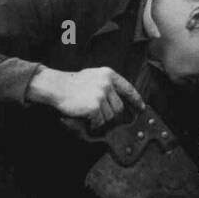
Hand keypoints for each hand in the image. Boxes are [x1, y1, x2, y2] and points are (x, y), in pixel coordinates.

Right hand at [28, 67, 143, 129]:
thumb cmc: (72, 83)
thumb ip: (106, 84)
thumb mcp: (92, 76)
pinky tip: (85, 117)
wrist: (56, 86)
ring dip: (100, 119)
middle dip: (110, 114)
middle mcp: (107, 83)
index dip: (136, 99)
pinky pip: (100, 121)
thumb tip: (119, 101)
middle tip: (99, 114)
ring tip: (88, 113)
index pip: (128, 88)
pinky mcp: (95, 106)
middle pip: (119, 107)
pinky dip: (93, 123)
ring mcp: (101, 95)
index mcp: (108, 74)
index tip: (141, 108)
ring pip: (110, 116)